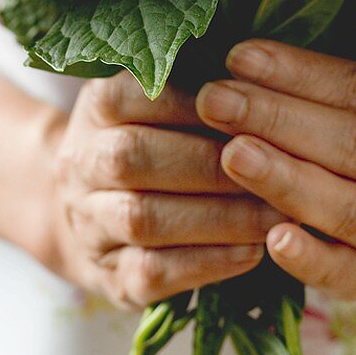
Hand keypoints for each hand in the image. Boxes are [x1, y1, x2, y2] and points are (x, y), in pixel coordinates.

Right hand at [42, 73, 280, 308]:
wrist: (88, 215)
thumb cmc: (149, 143)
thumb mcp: (153, 103)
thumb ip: (190, 86)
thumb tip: (252, 77)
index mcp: (94, 108)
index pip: (127, 96)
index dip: (186, 102)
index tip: (245, 107)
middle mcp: (80, 163)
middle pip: (132, 156)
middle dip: (208, 163)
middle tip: (273, 167)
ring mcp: (88, 223)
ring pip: (142, 217)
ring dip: (216, 217)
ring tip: (274, 215)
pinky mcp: (108, 276)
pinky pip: (150, 272)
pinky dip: (204, 263)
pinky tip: (250, 253)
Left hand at [196, 41, 355, 301]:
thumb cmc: (330, 148)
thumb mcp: (332, 109)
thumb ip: (302, 89)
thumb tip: (238, 59)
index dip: (297, 73)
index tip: (237, 58)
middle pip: (351, 144)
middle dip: (276, 119)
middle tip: (214, 100)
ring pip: (348, 208)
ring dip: (287, 180)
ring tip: (232, 155)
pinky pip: (347, 275)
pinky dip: (313, 259)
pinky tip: (274, 241)